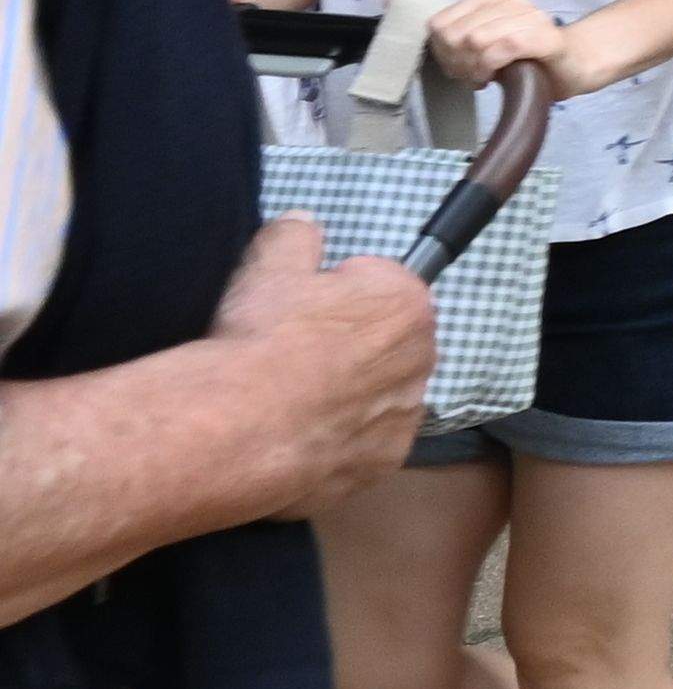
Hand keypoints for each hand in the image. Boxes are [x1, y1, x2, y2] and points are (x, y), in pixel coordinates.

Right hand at [211, 216, 434, 509]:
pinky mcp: (381, 465)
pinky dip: (336, 441)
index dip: (339, 292)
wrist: (235, 427)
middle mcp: (421, 360)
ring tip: (290, 399)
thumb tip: (304, 223)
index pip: (382, 284)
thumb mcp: (268, 265)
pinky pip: (362, 445)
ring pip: (378, 396)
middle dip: (351, 344)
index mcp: (407, 304)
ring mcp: (404, 417)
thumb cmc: (260, 339)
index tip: (308, 306)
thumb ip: (295, 235)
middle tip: (295, 353)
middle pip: (387, 343)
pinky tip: (295, 436)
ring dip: (347, 395)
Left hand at [418, 0, 622, 99]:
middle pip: (455, 35)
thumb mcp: (483, 43)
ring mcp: (531, 17)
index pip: (440, 23)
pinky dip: (493, 65)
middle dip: (457, 63)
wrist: (577, 65)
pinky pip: (505, 46)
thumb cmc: (525, 58)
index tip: (459, 66)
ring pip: (477, 40)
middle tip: (473, 76)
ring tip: (485, 77)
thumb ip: (453, 34)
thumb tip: (390, 7)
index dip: (442, 52)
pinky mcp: (547, 37)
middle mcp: (512, 0)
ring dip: (475, 68)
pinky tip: (496, 76)